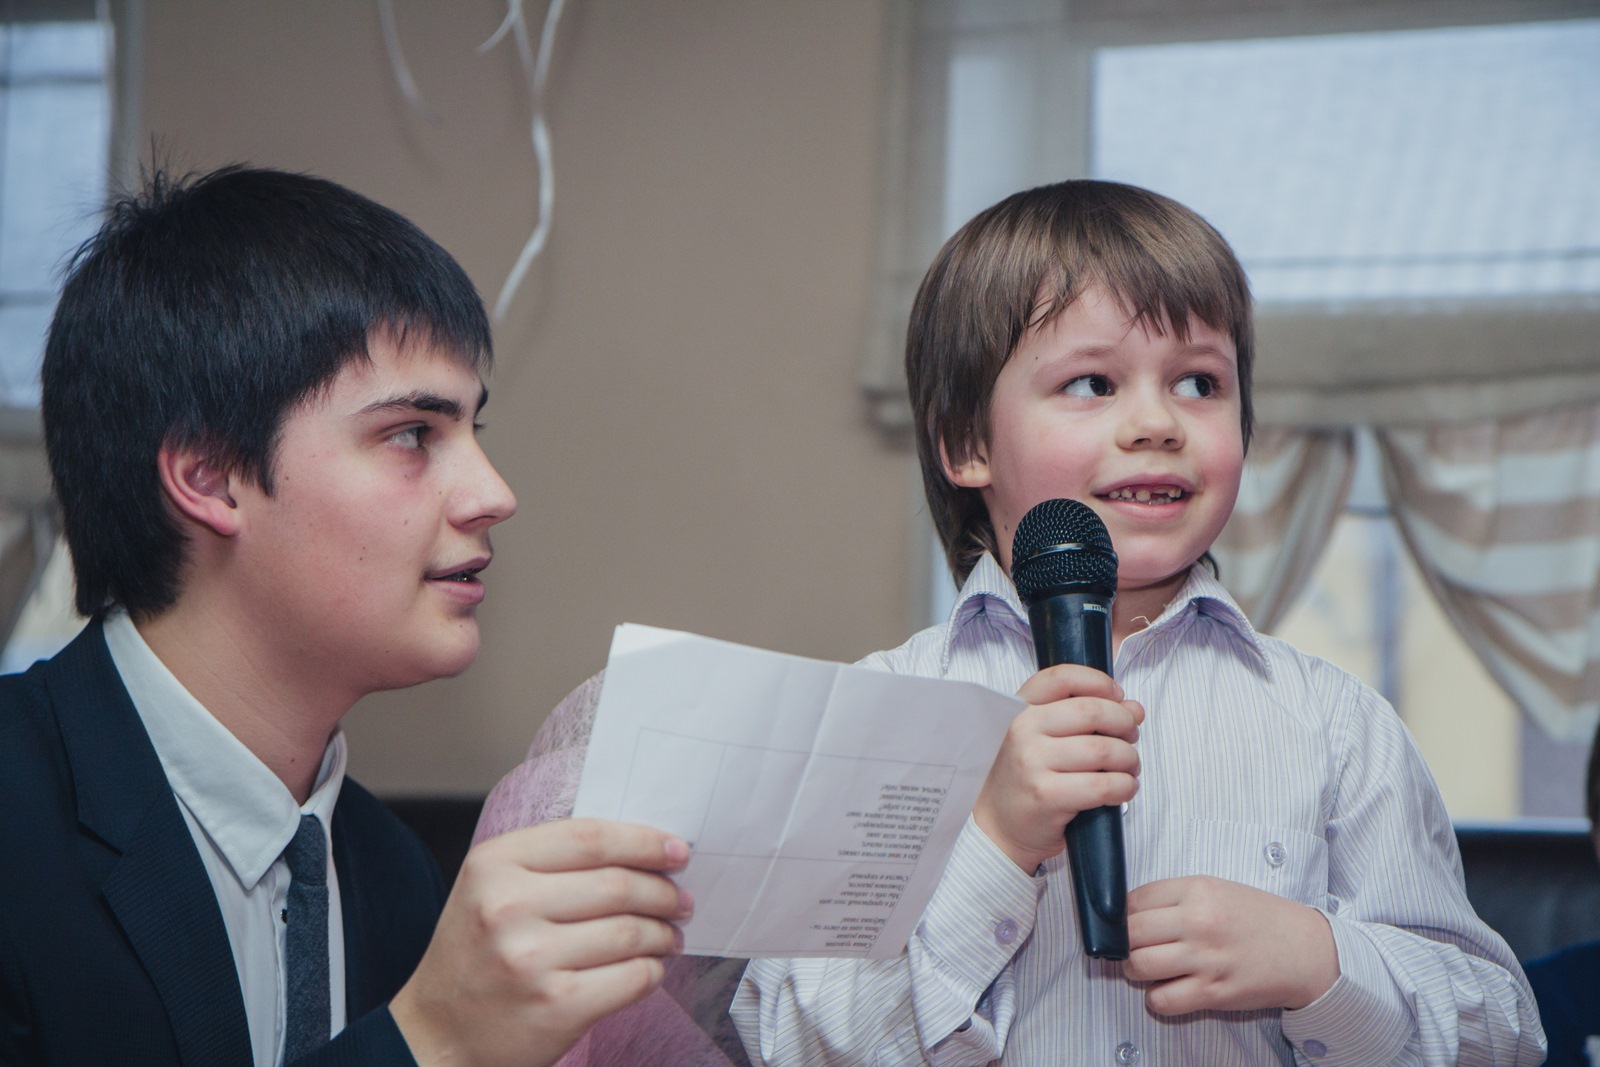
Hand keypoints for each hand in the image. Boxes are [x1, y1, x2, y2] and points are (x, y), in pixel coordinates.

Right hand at [390, 818, 692, 1066]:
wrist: (437, 1034)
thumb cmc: (477, 953)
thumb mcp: (492, 887)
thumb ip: (553, 862)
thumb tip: (643, 851)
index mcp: (495, 864)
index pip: (590, 838)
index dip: (643, 841)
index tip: (676, 850)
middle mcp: (509, 907)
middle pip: (618, 885)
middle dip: (663, 892)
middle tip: (680, 900)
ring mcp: (531, 959)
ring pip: (631, 932)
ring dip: (664, 934)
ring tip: (669, 936)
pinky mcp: (556, 1007)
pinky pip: (632, 978)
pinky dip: (653, 971)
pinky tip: (651, 968)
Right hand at [972, 663, 1142, 873]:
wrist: (997, 827)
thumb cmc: (1026, 780)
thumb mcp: (1045, 739)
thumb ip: (1087, 717)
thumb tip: (1134, 708)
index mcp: (1019, 709)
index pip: (1063, 677)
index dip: (1100, 682)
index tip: (1118, 697)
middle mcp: (1022, 730)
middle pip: (1092, 711)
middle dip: (1125, 724)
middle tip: (1131, 738)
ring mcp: (1032, 762)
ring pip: (1104, 750)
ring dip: (1129, 759)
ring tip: (1128, 768)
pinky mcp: (1046, 795)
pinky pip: (1103, 785)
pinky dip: (1125, 787)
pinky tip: (1123, 790)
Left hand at [1124, 876, 1338, 1014]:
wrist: (1304, 950)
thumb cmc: (1258, 918)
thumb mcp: (1217, 890)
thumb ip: (1175, 897)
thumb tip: (1128, 911)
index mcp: (1197, 890)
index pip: (1133, 900)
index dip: (1122, 913)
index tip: (1126, 921)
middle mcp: (1198, 922)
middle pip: (1130, 933)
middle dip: (1124, 942)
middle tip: (1134, 946)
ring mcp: (1205, 959)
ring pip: (1138, 966)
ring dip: (1135, 970)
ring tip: (1148, 968)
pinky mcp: (1214, 992)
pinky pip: (1162, 1000)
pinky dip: (1158, 998)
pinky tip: (1169, 989)